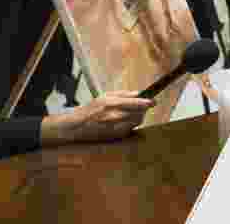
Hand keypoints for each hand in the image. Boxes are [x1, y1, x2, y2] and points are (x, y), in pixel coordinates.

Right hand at [40, 90, 154, 145]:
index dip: (147, 103)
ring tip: (129, 114)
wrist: (76, 127)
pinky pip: (130, 129)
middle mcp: (114, 116)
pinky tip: (123, 122)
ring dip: (137, 117)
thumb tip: (139, 93)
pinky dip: (131, 125)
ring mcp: (115, 128)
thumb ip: (123, 94)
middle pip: (139, 114)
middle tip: (142, 106)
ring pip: (136, 122)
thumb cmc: (90, 110)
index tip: (153, 101)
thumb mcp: (105, 96)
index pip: (136, 103)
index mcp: (112, 104)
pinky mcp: (115, 136)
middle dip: (143, 110)